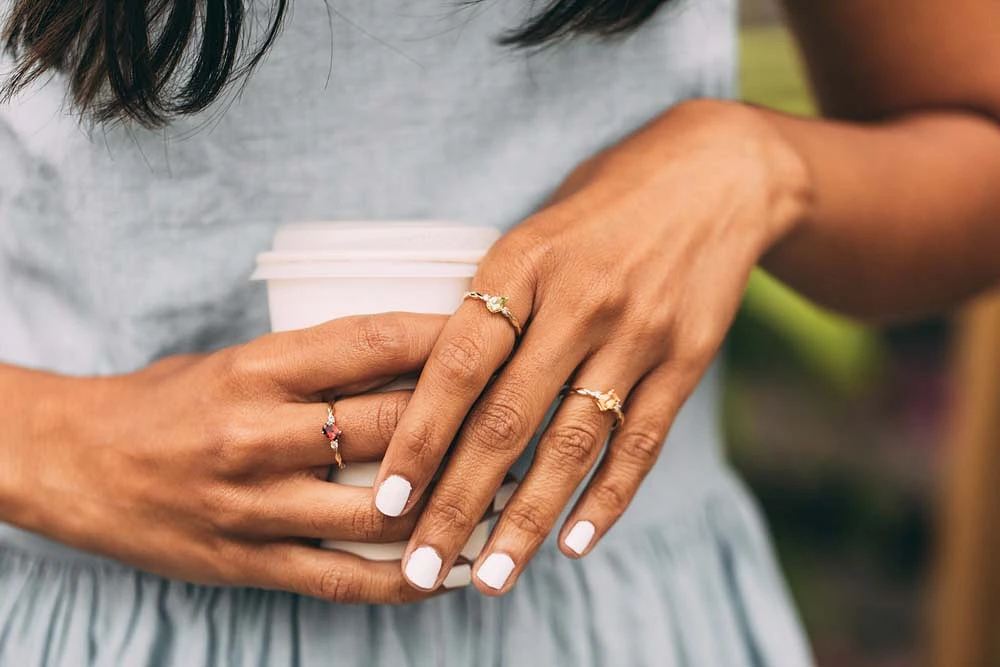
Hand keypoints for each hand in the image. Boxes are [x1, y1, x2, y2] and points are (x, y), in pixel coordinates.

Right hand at [10, 313, 468, 602]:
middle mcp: (260, 433)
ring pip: (381, 508)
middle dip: (469, 422)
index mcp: (259, 367)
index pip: (375, 341)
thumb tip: (413, 354)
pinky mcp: (246, 563)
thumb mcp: (236, 359)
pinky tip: (448, 572)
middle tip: (525, 417)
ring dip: (452, 506)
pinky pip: (341, 581)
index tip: (501, 334)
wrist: (76, 462)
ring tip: (508, 497)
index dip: (449, 337)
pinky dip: (403, 580)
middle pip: (391, 424)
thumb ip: (315, 362)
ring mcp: (254, 505)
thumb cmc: (166, 401)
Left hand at [374, 100, 808, 592]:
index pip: (458, 366)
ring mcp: (640, 333)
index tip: (389, 502)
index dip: (420, 438)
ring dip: (528, 520)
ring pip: (573, 445)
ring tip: (493, 579)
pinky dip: (606, 499)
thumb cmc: (603, 204)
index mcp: (523, 263)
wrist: (715, 174)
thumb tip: (436, 388)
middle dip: (459, 503)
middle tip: (425, 569)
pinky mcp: (687, 359)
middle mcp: (581, 302)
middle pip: (508, 421)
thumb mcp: (534, 230)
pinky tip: (573, 544)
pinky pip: (641, 442)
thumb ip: (493, 302)